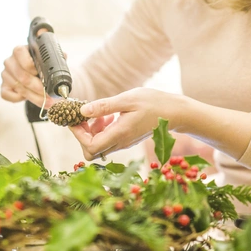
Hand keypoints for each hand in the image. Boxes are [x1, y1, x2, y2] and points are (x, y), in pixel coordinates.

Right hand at [0, 45, 53, 108]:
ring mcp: (5, 74)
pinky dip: (19, 98)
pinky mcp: (3, 87)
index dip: (31, 65)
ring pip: (18, 87)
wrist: (41, 79)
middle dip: (38, 88)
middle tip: (49, 95)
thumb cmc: (45, 68)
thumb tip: (63, 55)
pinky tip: (28, 98)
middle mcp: (10, 61)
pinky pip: (7, 95)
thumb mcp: (51, 60)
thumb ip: (56, 57)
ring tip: (47, 102)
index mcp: (20, 50)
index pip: (20, 53)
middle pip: (21, 75)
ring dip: (34, 97)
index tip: (43, 75)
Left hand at [69, 87, 183, 160]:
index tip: (75, 119)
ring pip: (99, 146)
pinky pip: (107, 140)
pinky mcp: (127, 139)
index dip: (78, 135)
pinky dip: (101, 130)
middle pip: (91, 151)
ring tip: (98, 113)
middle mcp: (121, 142)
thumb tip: (82, 111)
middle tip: (84, 116)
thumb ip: (104, 106)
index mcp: (120, 134)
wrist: (175, 112)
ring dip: (92, 131)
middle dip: (82, 135)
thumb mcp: (127, 99)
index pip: (90, 147)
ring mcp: (124, 142)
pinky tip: (107, 116)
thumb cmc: (154, 103)